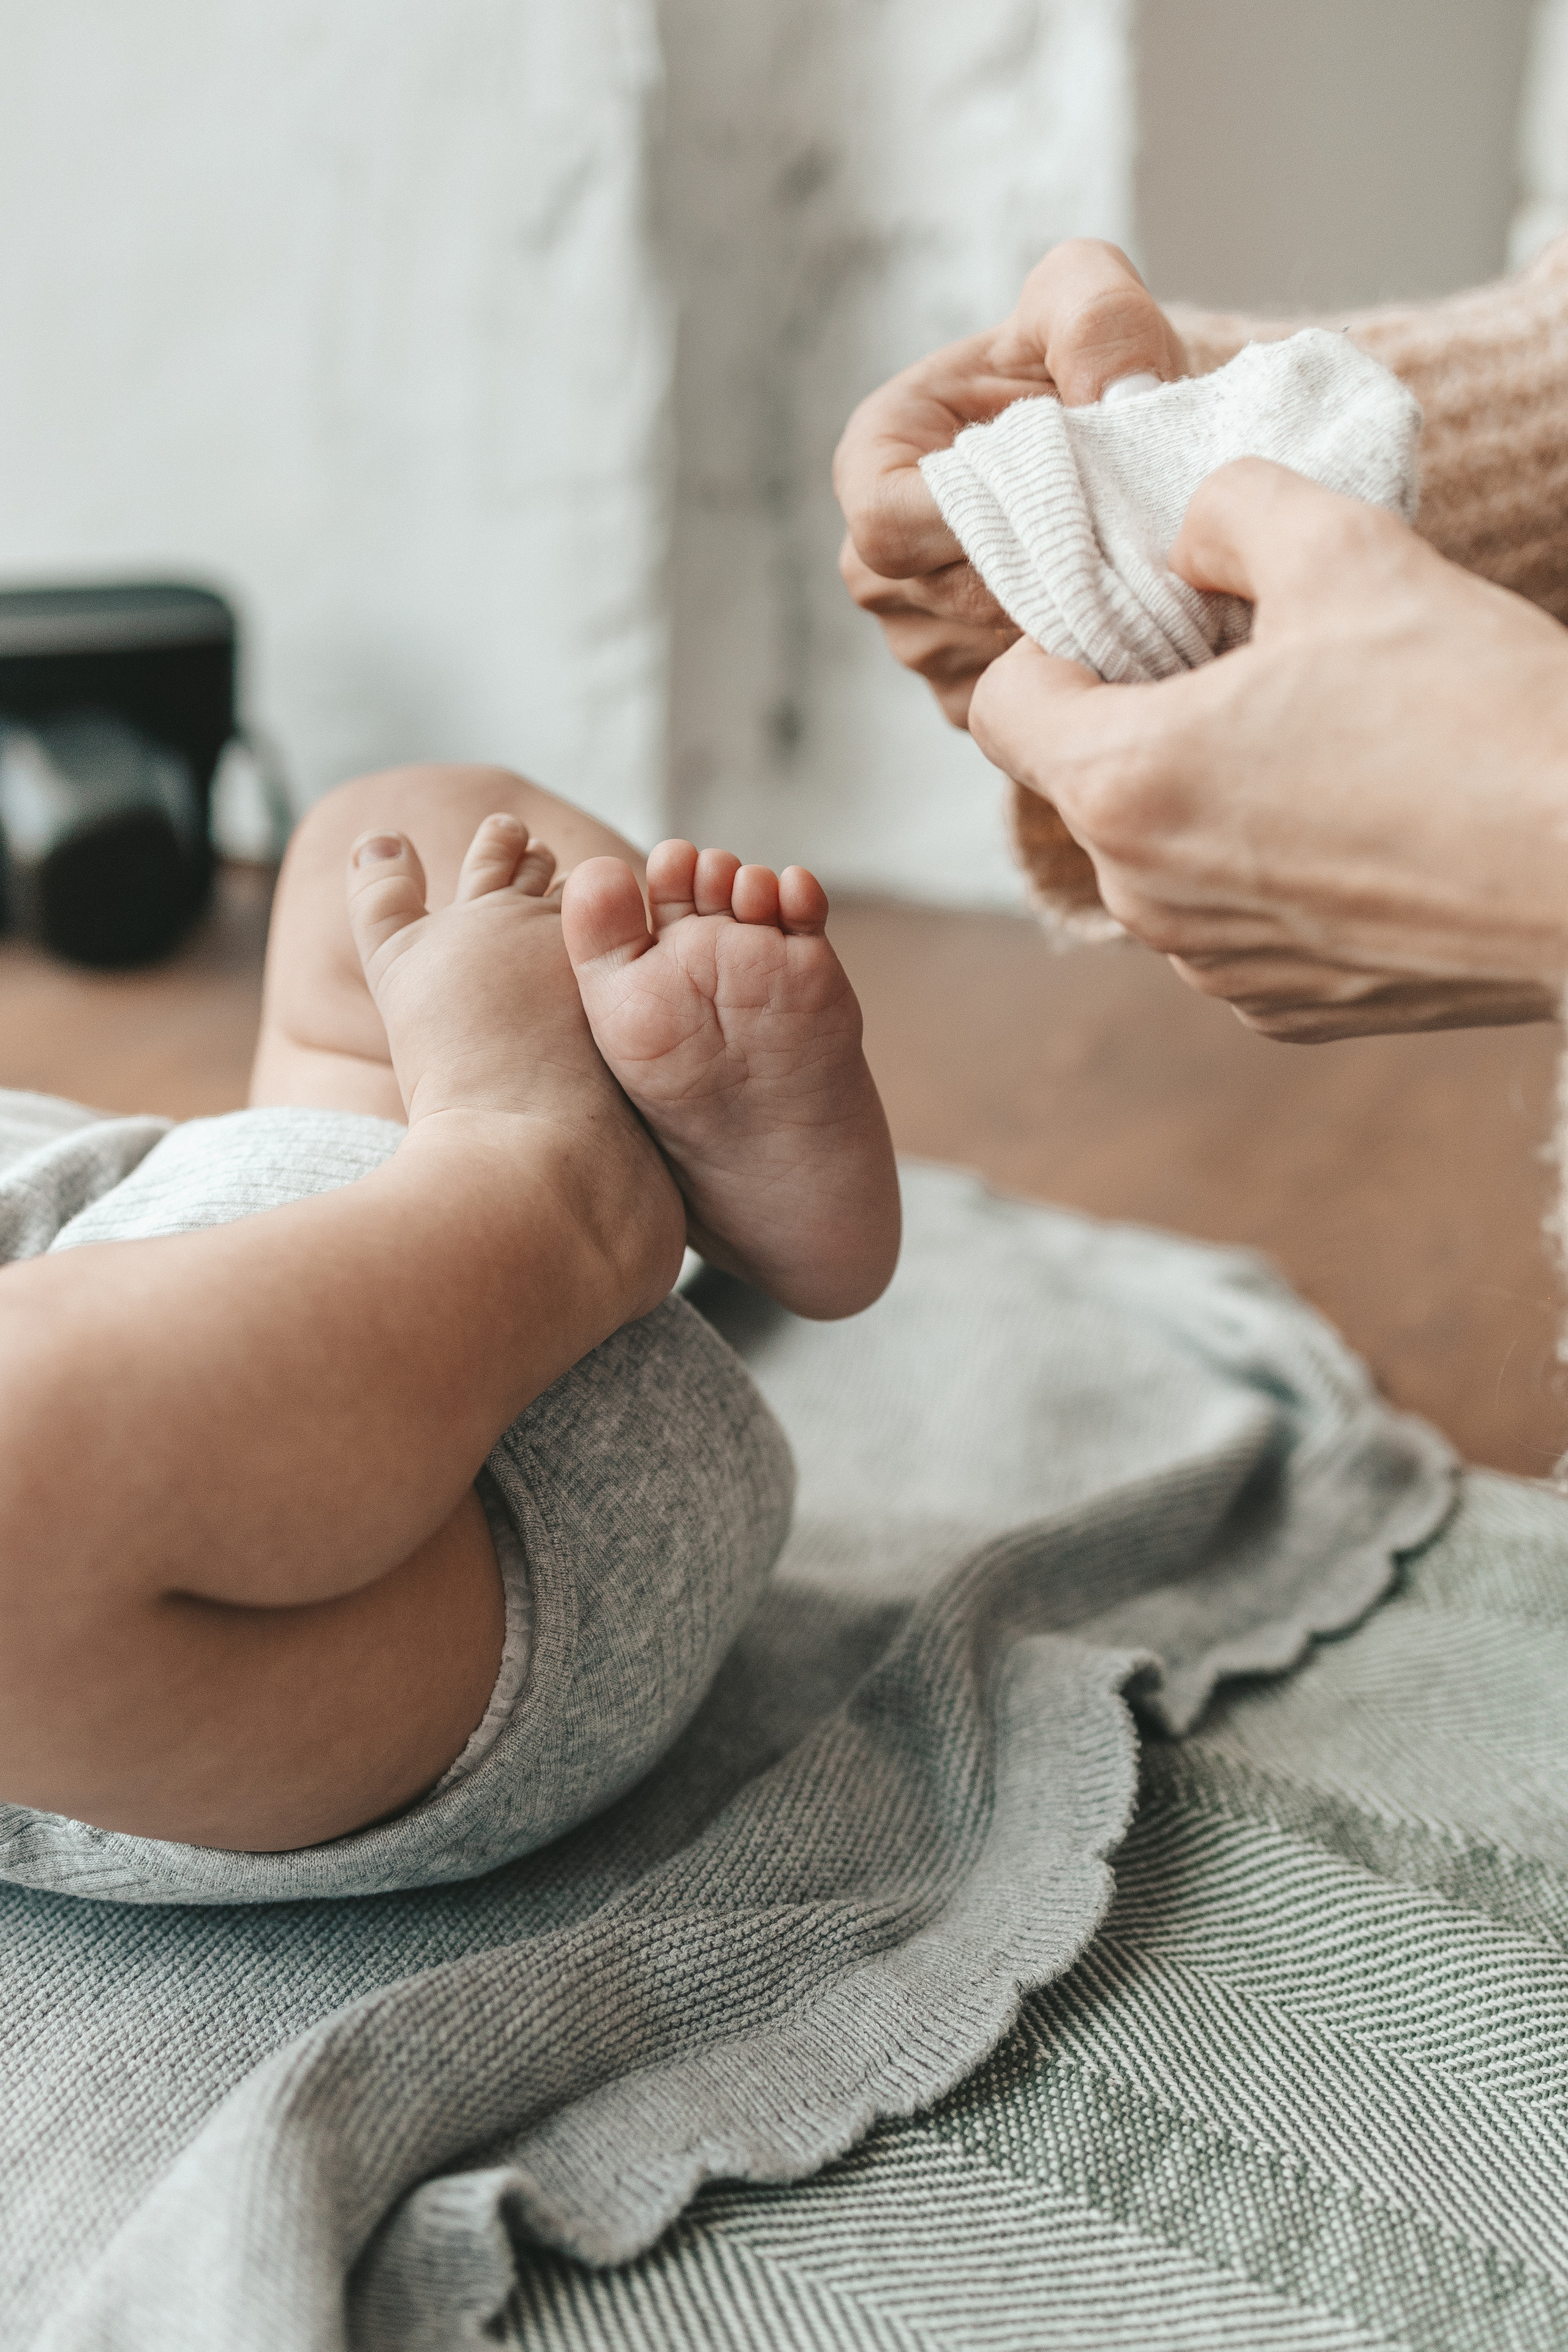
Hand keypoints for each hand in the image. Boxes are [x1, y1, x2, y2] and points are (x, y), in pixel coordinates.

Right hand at [833, 240, 1187, 726]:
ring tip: (1136, 581)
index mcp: (873, 462)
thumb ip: (1095, 316)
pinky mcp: (971, 702)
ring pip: (991, 660)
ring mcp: (920, 644)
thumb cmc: (1094, 367)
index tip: (1069, 502)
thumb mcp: (1093, 303)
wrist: (1131, 446)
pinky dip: (1080, 675)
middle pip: (945, 603)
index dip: (978, 522)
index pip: (889, 524)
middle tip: (1131, 548)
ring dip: (1068, 631)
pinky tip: (1127, 627)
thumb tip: (1115, 398)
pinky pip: (1023, 705)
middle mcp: (876, 568)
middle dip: (1044, 579)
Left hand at [968, 460, 1567, 1040]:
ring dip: (1216, 792)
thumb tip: (1190, 531)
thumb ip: (1234, 511)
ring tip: (1334, 743)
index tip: (1139, 619)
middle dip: (1149, 713)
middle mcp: (1146, 898)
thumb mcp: (1350, 550)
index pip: (1005, 705)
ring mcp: (1215, 967)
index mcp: (1125, 785)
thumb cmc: (1480, 718)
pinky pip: (1238, 921)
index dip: (1057, 644)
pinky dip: (1277, 869)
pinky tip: (1372, 825)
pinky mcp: (1286, 1011)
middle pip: (1090, 780)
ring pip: (1166, 854)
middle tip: (1262, 662)